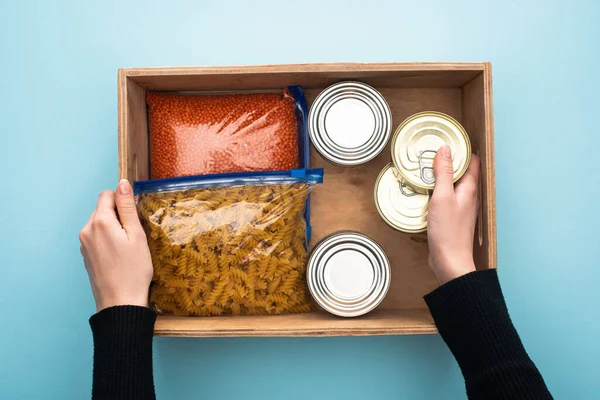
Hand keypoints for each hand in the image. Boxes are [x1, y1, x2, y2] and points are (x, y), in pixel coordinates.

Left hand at [79, 179, 152, 311]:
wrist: (120, 302)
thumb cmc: (134, 270)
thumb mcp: (137, 235)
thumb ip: (127, 207)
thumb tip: (122, 184)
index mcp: (101, 222)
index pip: (107, 195)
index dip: (123, 201)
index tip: (134, 217)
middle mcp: (87, 230)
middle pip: (102, 208)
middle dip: (118, 215)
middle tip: (134, 235)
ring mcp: (84, 243)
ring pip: (99, 222)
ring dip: (113, 227)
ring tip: (127, 247)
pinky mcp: (85, 255)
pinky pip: (96, 236)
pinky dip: (107, 239)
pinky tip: (119, 255)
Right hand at [427, 145, 479, 284]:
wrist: (449, 260)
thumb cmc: (448, 230)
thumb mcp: (442, 196)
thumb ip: (443, 173)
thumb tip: (445, 150)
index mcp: (470, 189)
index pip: (472, 162)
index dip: (462, 149)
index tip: (448, 140)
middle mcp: (469, 197)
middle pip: (463, 172)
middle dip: (450, 160)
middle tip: (433, 151)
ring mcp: (461, 208)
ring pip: (454, 185)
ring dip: (442, 176)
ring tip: (427, 168)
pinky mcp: (452, 217)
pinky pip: (446, 197)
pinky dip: (438, 190)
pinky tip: (426, 192)